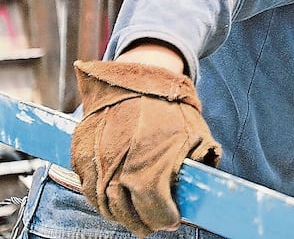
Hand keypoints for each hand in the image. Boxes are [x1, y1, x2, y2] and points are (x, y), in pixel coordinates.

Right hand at [70, 60, 220, 237]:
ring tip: (134, 215)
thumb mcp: (196, 134)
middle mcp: (120, 171)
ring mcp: (97, 164)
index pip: (154, 210)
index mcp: (151, 168)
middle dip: (142, 222)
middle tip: (152, 225)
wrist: (136, 79)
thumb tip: (204, 188)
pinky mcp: (81, 155)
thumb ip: (200, 163)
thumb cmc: (170, 108)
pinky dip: (100, 198)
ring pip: (104, 203)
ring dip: (119, 214)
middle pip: (126, 213)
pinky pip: (88, 187)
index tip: (171, 220)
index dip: (164, 219)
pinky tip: (115, 199)